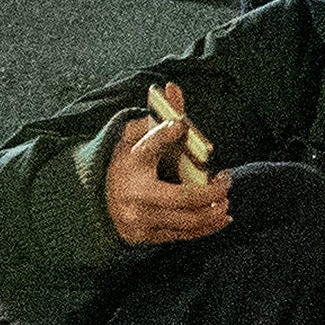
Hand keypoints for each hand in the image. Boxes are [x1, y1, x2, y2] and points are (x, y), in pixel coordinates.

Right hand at [102, 106, 236, 246]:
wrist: (96, 200)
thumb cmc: (128, 162)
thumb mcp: (135, 136)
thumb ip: (159, 115)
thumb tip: (173, 88)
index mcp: (131, 163)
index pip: (147, 148)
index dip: (162, 136)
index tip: (180, 126)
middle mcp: (134, 193)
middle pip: (181, 198)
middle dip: (211, 191)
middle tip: (227, 179)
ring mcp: (139, 219)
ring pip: (186, 220)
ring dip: (213, 211)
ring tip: (226, 200)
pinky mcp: (145, 236)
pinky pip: (182, 235)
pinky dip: (206, 228)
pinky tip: (222, 218)